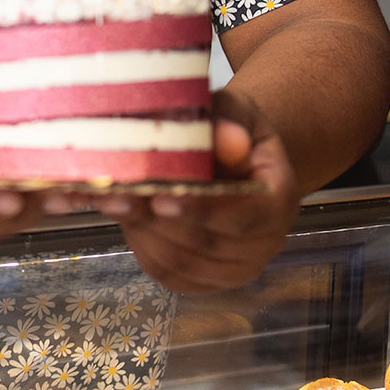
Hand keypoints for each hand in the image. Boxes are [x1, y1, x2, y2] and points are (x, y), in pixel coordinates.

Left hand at [93, 90, 301, 293]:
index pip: (244, 216)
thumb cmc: (229, 129)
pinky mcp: (206, 279)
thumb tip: (228, 139)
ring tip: (111, 201)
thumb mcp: (232, 109)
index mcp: (278, 199)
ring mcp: (236, 267)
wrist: (230, 155)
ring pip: (182, 264)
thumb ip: (228, 120)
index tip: (160, 198)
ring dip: (142, 233)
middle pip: (207, 245)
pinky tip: (121, 218)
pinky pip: (168, 274)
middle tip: (114, 196)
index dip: (202, 210)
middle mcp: (265, 242)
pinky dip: (139, 247)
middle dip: (156, 221)